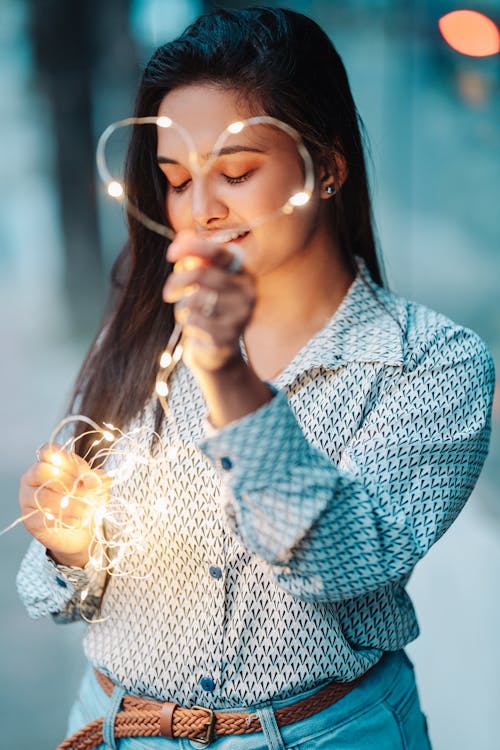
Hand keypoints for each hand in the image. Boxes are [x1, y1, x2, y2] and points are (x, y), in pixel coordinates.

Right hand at [19, 444, 110, 567]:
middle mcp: (32, 478)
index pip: (49, 451)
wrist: (80, 532)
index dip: (68, 461)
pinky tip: (77, 522)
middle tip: (87, 493)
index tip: (85, 473)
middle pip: (42, 471)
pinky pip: (43, 517)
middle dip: (68, 482)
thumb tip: (96, 480)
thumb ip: (96, 479)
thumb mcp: (95, 485)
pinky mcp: (29, 520)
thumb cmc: (85, 500)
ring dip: (70, 504)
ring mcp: (27, 499)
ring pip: (43, 495)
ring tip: (87, 511)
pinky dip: (64, 519)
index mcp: (48, 462)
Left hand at [163, 230, 254, 373]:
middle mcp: (248, 291)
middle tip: (167, 293)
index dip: (193, 247)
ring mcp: (241, 315)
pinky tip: (194, 328)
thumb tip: (183, 235)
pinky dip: (187, 323)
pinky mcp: (229, 336)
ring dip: (182, 306)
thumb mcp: (200, 281)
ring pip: (195, 298)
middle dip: (177, 281)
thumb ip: (193, 258)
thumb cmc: (207, 310)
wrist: (216, 352)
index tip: (170, 254)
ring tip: (186, 314)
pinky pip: (195, 320)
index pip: (219, 252)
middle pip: (202, 274)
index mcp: (243, 273)